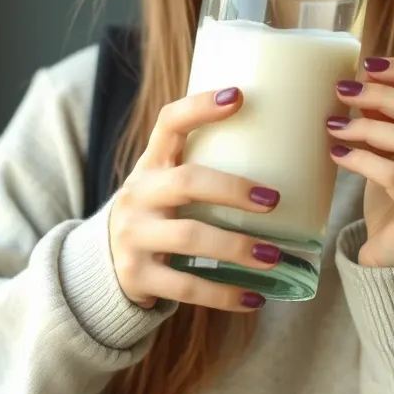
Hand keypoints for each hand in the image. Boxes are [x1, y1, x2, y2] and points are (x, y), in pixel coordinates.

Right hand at [109, 87, 281, 311]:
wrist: (102, 264)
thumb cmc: (159, 213)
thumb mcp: (168, 183)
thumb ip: (207, 168)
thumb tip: (290, 154)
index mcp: (151, 163)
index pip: (169, 123)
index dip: (200, 107)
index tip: (239, 95)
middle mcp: (138, 194)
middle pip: (187, 182)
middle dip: (233, 189)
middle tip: (273, 200)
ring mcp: (133, 235)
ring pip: (189, 238)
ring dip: (236, 247)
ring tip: (274, 258)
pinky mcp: (136, 275)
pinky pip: (185, 286)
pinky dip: (224, 294)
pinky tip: (254, 298)